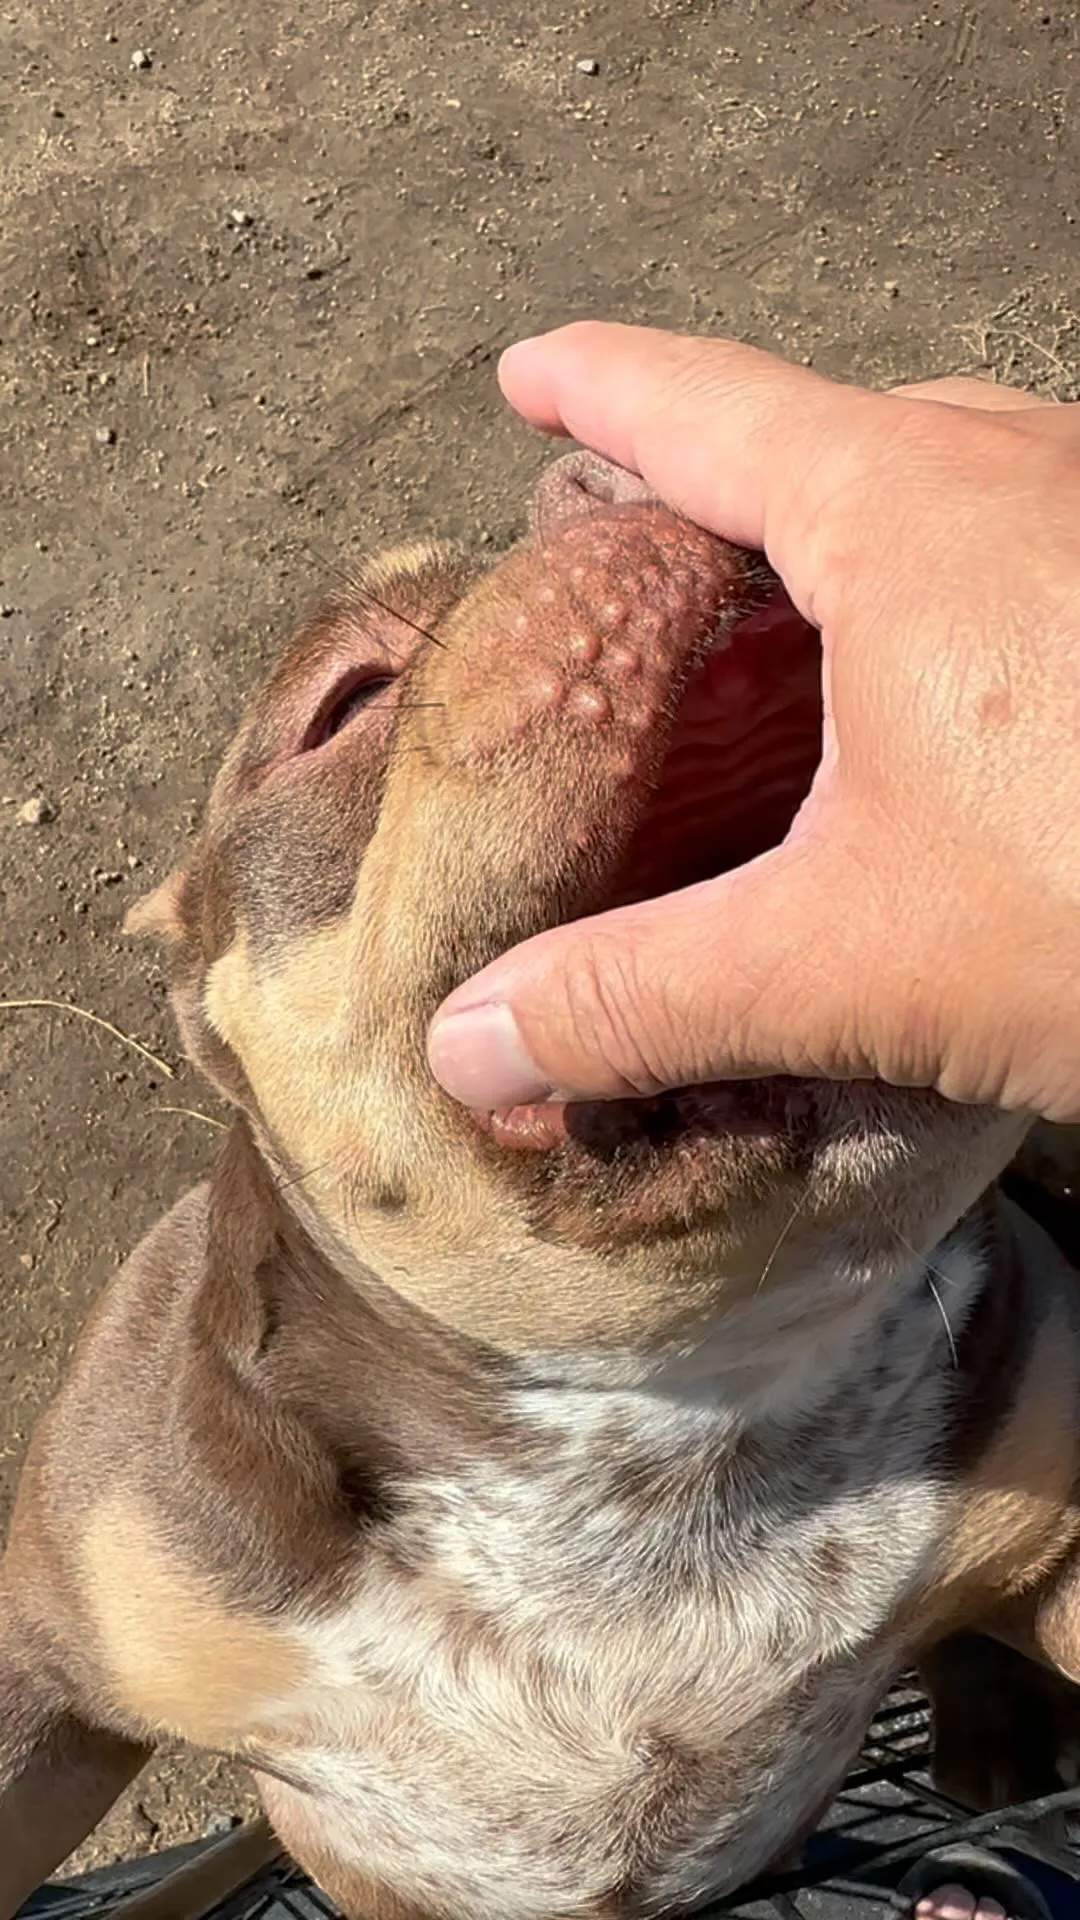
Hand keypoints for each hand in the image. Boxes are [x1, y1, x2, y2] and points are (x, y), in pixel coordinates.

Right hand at [427, 324, 1079, 1121]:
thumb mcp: (850, 960)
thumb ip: (644, 996)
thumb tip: (472, 1046)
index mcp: (908, 511)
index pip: (701, 406)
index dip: (597, 386)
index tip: (529, 368)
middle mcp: (1021, 471)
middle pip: (826, 438)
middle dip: (723, 483)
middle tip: (643, 556)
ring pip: (944, 483)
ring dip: (845, 542)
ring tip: (780, 631)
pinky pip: (1026, 541)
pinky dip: (944, 591)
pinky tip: (940, 705)